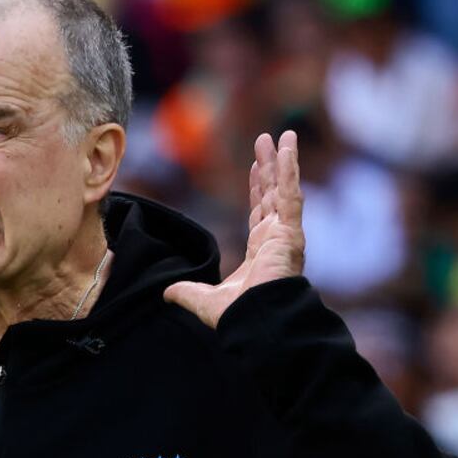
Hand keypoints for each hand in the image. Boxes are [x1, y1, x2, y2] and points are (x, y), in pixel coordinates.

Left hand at [164, 131, 303, 327]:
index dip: (258, 190)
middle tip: (266, 141)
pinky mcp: (291, 231)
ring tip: (284, 135)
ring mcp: (285, 234)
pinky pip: (291, 193)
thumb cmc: (238, 316)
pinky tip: (288, 147)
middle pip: (272, 194)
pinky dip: (290, 169)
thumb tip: (166, 293)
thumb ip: (186, 292)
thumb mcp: (202, 300)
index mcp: (260, 252)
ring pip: (284, 189)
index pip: (259, 212)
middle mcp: (276, 239)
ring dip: (283, 161)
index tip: (255, 169)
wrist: (257, 321)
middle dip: (270, 167)